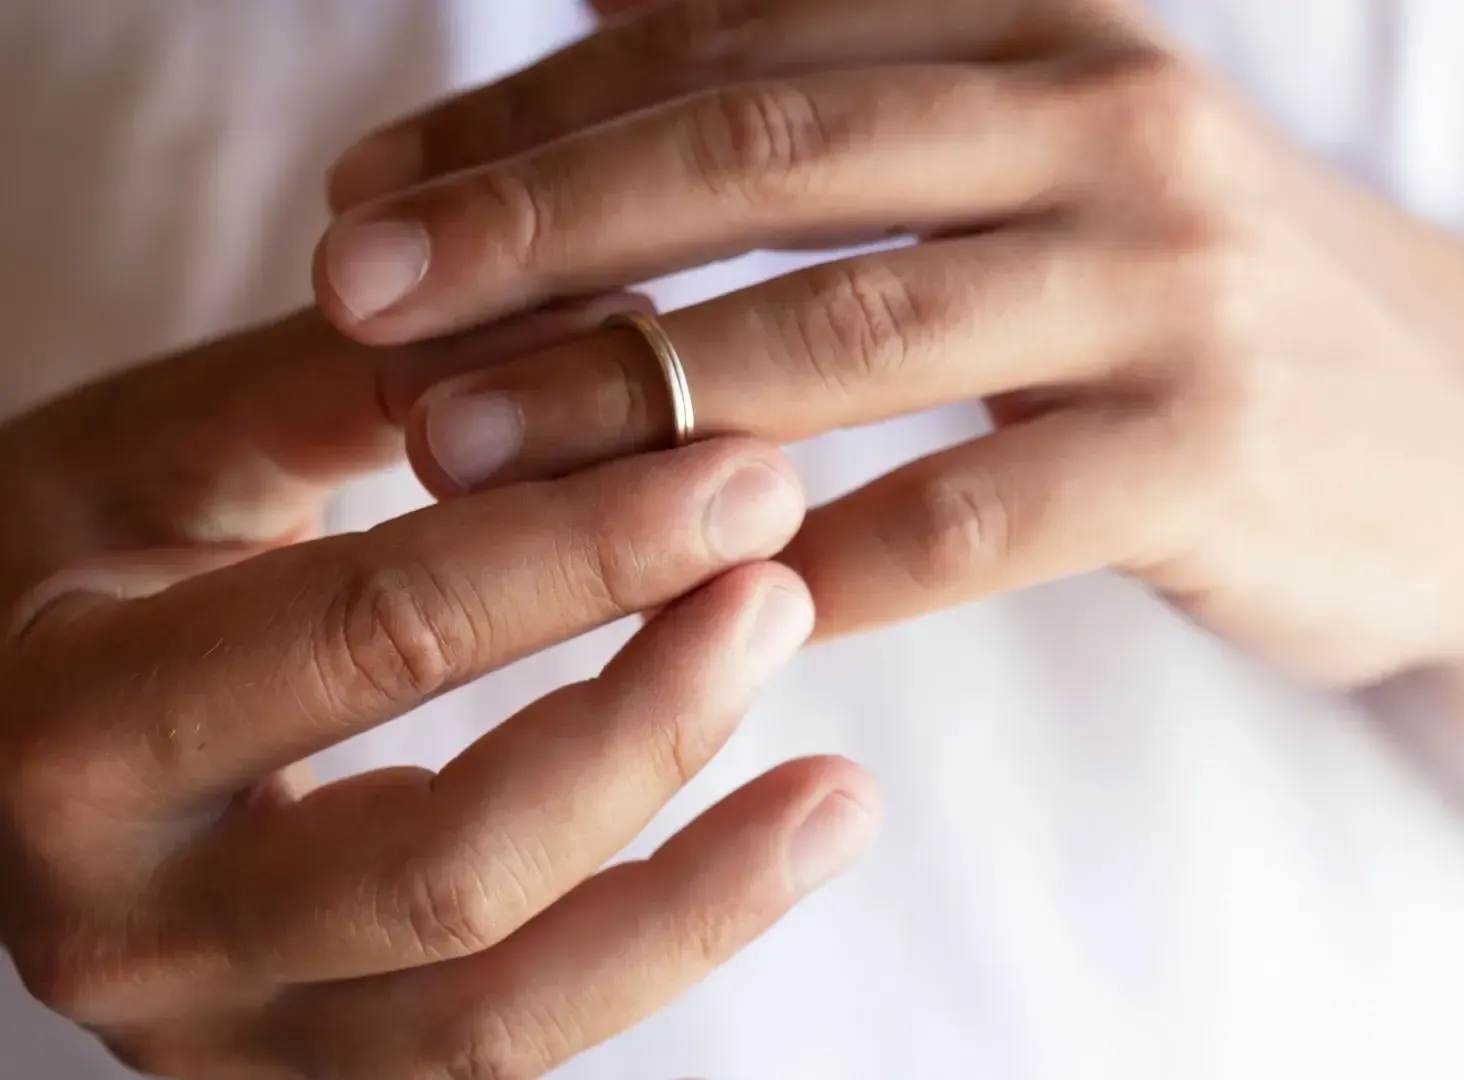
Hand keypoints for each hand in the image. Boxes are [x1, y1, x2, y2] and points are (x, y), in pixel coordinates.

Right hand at [0, 308, 876, 1077]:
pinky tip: (783, 853)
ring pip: (491, 1012)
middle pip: (441, 865)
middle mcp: (131, 925)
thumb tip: (610, 323)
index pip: (368, 640)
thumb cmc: (72, 570)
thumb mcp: (159, 450)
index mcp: (75, 728)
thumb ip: (355, 383)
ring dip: (692, 894)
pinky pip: (512, 1050)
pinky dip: (659, 957)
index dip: (580, 556)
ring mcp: (225, 1034)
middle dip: (646, 726)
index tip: (748, 472)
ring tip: (842, 788)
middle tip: (787, 590)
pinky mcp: (314, 1077)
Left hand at [314, 0, 1463, 686]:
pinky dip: (813, 559)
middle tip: (358, 301)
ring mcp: (1170, 287)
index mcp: (1045, 23)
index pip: (738, 44)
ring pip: (844, 335)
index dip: (533, 119)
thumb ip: (862, 115)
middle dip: (538, 227)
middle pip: (765, 155)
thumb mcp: (1056, 166)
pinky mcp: (1213, 454)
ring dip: (626, 398)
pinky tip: (686, 598)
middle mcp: (1108, 119)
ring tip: (455, 452)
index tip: (373, 203)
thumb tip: (598, 73)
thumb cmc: (1206, 313)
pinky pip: (965, 513)